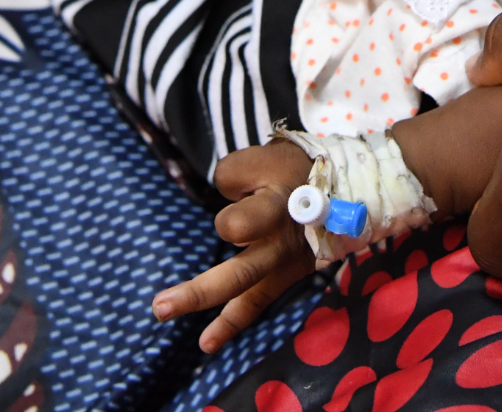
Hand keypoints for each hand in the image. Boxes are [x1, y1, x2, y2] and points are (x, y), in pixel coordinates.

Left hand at [154, 141, 315, 352]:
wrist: (342, 190)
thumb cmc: (294, 170)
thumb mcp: (265, 157)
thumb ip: (232, 177)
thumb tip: (222, 208)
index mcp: (278, 209)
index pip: (238, 216)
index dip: (229, 195)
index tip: (243, 183)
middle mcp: (280, 244)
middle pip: (239, 272)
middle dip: (198, 292)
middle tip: (159, 306)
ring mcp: (282, 265)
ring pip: (242, 290)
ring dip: (200, 300)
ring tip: (161, 311)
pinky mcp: (283, 277)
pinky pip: (255, 303)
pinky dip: (230, 324)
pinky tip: (206, 344)